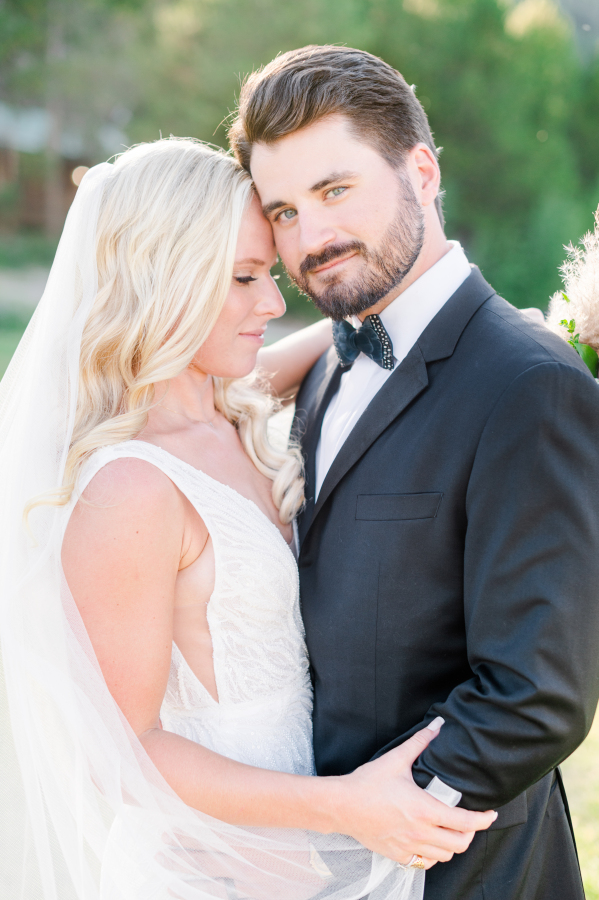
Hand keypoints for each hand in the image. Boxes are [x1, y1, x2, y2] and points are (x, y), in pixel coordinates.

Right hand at [333, 720, 496, 867]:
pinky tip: (429, 842)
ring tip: (450, 831)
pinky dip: (433, 855)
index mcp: (424, 810)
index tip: (490, 814)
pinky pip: (425, 863)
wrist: (342, 805)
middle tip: (469, 822)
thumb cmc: (368, 783)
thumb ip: (420, 742)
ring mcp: (409, 847)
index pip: (465, 822)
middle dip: (470, 834)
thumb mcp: (396, 759)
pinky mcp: (397, 855)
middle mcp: (420, 832)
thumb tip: (437, 725)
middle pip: (460, 844)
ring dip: (452, 845)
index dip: (483, 820)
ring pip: (444, 856)